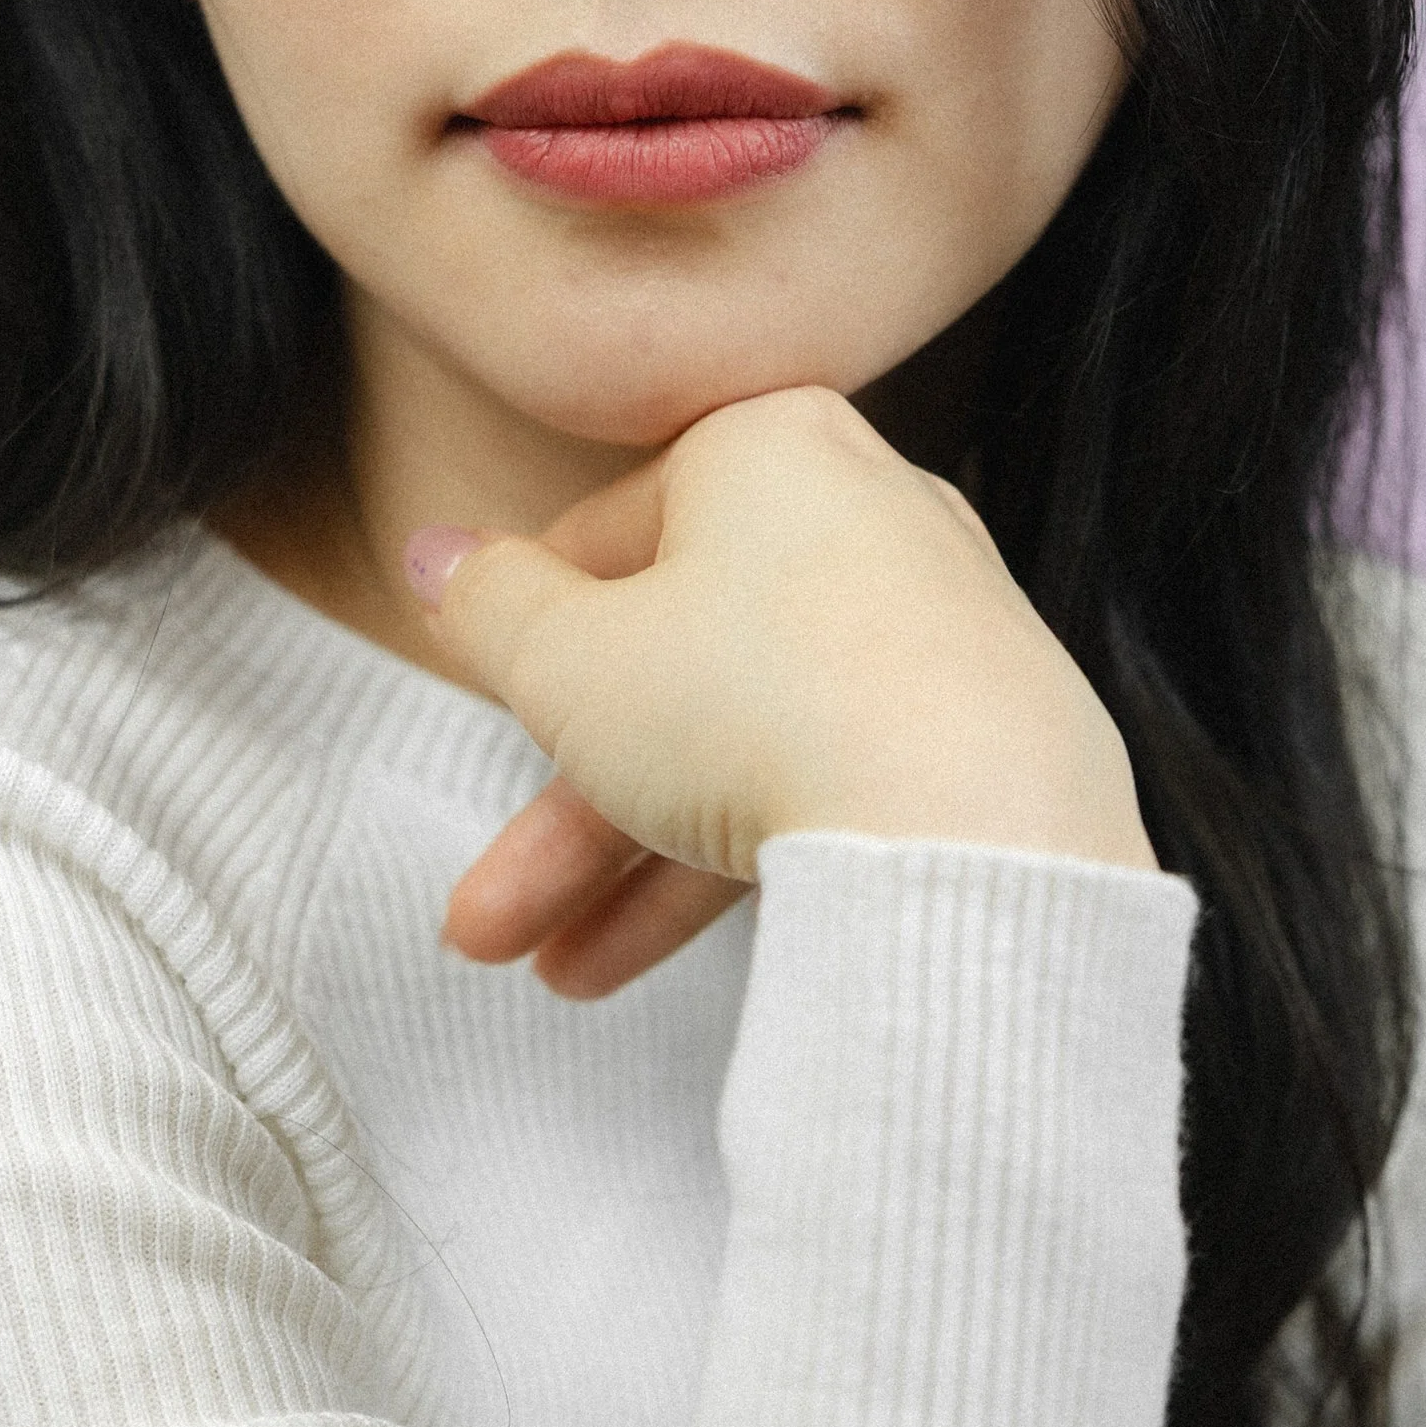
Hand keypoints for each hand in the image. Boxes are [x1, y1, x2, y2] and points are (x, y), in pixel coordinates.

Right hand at [411, 387, 1153, 991]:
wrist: (975, 829)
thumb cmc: (753, 706)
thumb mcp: (568, 661)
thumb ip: (488, 606)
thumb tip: (435, 556)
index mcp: (768, 449)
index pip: (612, 529)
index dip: (530, 628)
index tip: (487, 694)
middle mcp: (869, 517)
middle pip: (676, 667)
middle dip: (564, 811)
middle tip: (486, 915)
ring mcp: (938, 632)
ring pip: (747, 745)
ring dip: (633, 866)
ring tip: (552, 977)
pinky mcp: (989, 734)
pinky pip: (833, 786)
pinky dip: (743, 862)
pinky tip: (653, 960)